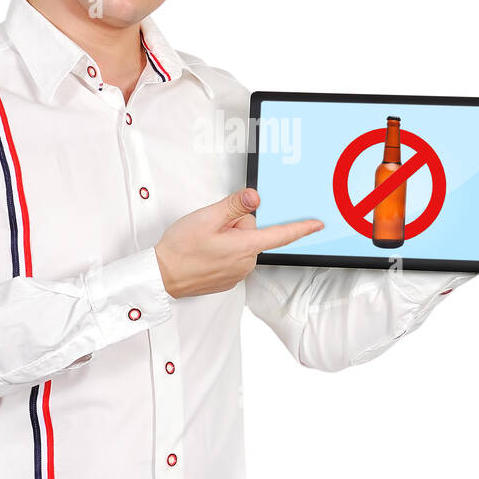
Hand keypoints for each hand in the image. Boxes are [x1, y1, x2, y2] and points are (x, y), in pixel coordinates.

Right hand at [155, 188, 322, 298]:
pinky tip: (206, 252)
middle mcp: (245, 263)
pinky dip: (223, 251)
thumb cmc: (180, 248)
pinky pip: (234, 258)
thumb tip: (256, 197)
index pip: (281, 236)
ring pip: (242, 245)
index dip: (301, 228)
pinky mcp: (228, 280)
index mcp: (244, 247)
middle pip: (253, 234)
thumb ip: (234, 206)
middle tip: (212, 229)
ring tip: (205, 242)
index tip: (317, 224)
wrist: (161, 276)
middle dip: (236, 226)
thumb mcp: (207, 217)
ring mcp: (237, 274)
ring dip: (229, 239)